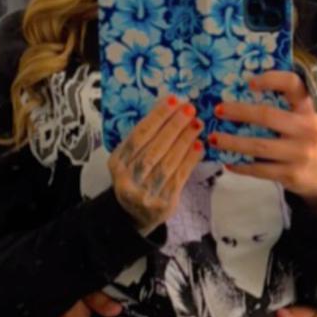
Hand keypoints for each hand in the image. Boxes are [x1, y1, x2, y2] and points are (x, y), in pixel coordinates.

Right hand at [110, 96, 204, 233]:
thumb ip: (144, 141)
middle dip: (173, 127)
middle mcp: (127, 179)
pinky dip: (190, 160)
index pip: (138, 136)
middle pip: (153, 149)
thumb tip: (171, 110)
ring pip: (167, 163)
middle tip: (189, 109)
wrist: (134, 216)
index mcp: (117, 163)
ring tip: (197, 124)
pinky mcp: (163, 204)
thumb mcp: (129, 160)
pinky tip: (199, 146)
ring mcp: (145, 193)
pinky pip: (179, 178)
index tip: (173, 100)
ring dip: (184, 141)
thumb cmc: (136, 179)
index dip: (156, 117)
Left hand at [211, 71, 316, 206]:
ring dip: (233, 142)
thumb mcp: (303, 119)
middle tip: (218, 110)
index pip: (293, 84)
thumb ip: (283, 108)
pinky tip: (228, 161)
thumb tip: (240, 95)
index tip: (249, 82)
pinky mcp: (291, 174)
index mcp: (307, 109)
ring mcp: (299, 153)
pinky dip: (241, 166)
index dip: (271, 79)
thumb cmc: (305, 141)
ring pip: (259, 146)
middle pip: (268, 116)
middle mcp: (306, 129)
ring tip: (214, 138)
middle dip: (239, 112)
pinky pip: (260, 170)